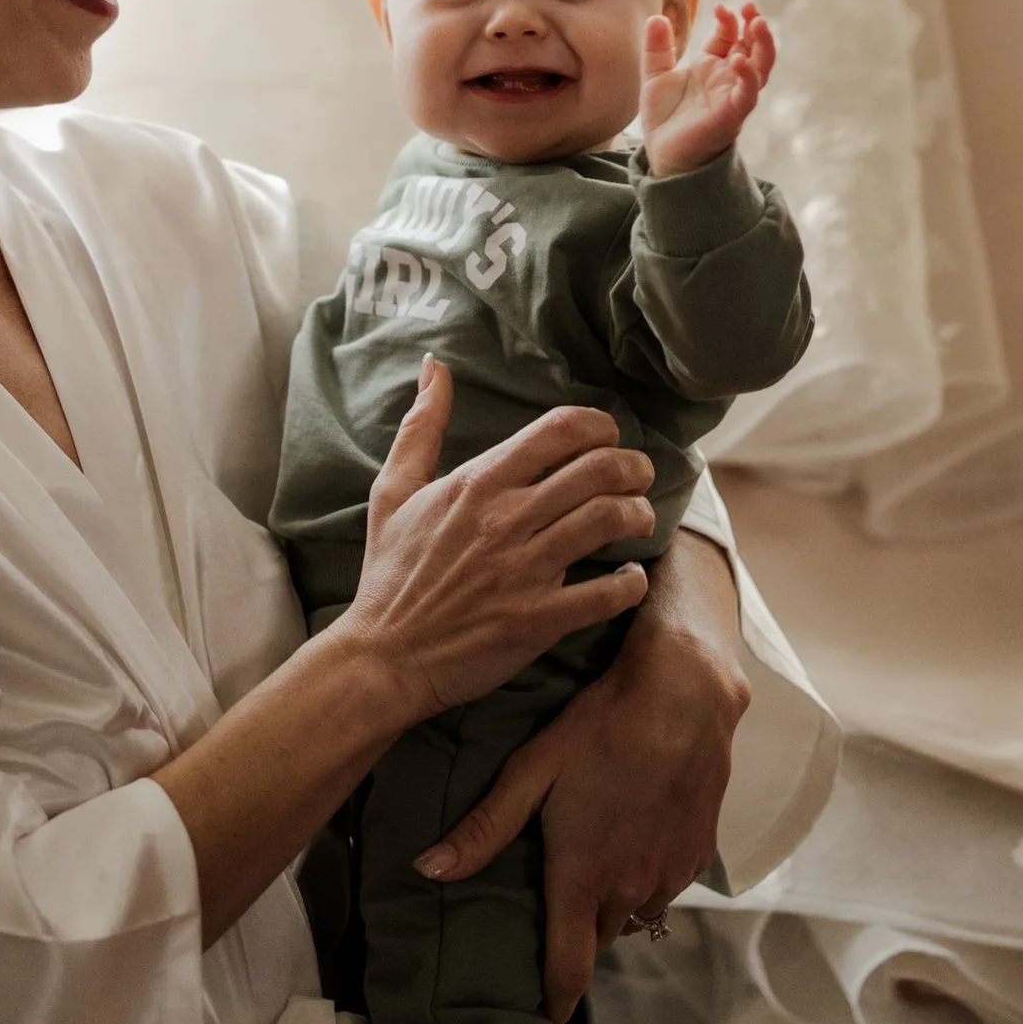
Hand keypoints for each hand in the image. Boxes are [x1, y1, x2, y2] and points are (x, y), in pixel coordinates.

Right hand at [339, 358, 657, 725]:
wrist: (382, 657)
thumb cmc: (390, 573)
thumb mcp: (393, 490)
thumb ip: (421, 426)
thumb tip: (434, 366)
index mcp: (477, 482)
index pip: (560, 429)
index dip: (601, 425)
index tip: (609, 438)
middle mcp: (505, 519)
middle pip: (599, 469)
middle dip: (634, 467)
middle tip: (639, 478)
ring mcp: (524, 571)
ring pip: (610, 521)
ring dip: (640, 516)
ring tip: (640, 520)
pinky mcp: (537, 621)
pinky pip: (607, 594)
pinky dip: (632, 582)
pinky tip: (632, 577)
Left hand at [408, 533, 751, 1023]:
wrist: (686, 696)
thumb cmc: (600, 727)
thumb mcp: (531, 770)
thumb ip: (484, 828)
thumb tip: (430, 870)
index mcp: (582, 877)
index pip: (568, 970)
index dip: (554, 1006)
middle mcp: (628, 888)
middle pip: (598, 941)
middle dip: (577, 944)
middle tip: (554, 931)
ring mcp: (669, 874)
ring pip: (633, 914)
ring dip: (611, 910)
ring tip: (590, 883)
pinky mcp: (698, 853)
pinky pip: (664, 888)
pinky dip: (643, 882)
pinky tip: (630, 847)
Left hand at [640, 0, 774, 178]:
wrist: (662, 154)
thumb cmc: (665, 118)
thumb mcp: (655, 76)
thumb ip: (657, 49)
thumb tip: (656, 17)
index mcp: (712, 66)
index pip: (730, 36)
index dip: (729, 21)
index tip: (721, 7)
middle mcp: (727, 78)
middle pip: (753, 47)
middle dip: (755, 26)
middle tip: (750, 8)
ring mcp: (733, 96)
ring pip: (760, 68)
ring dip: (762, 46)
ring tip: (757, 23)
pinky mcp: (732, 115)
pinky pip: (747, 95)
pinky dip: (747, 77)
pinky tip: (739, 61)